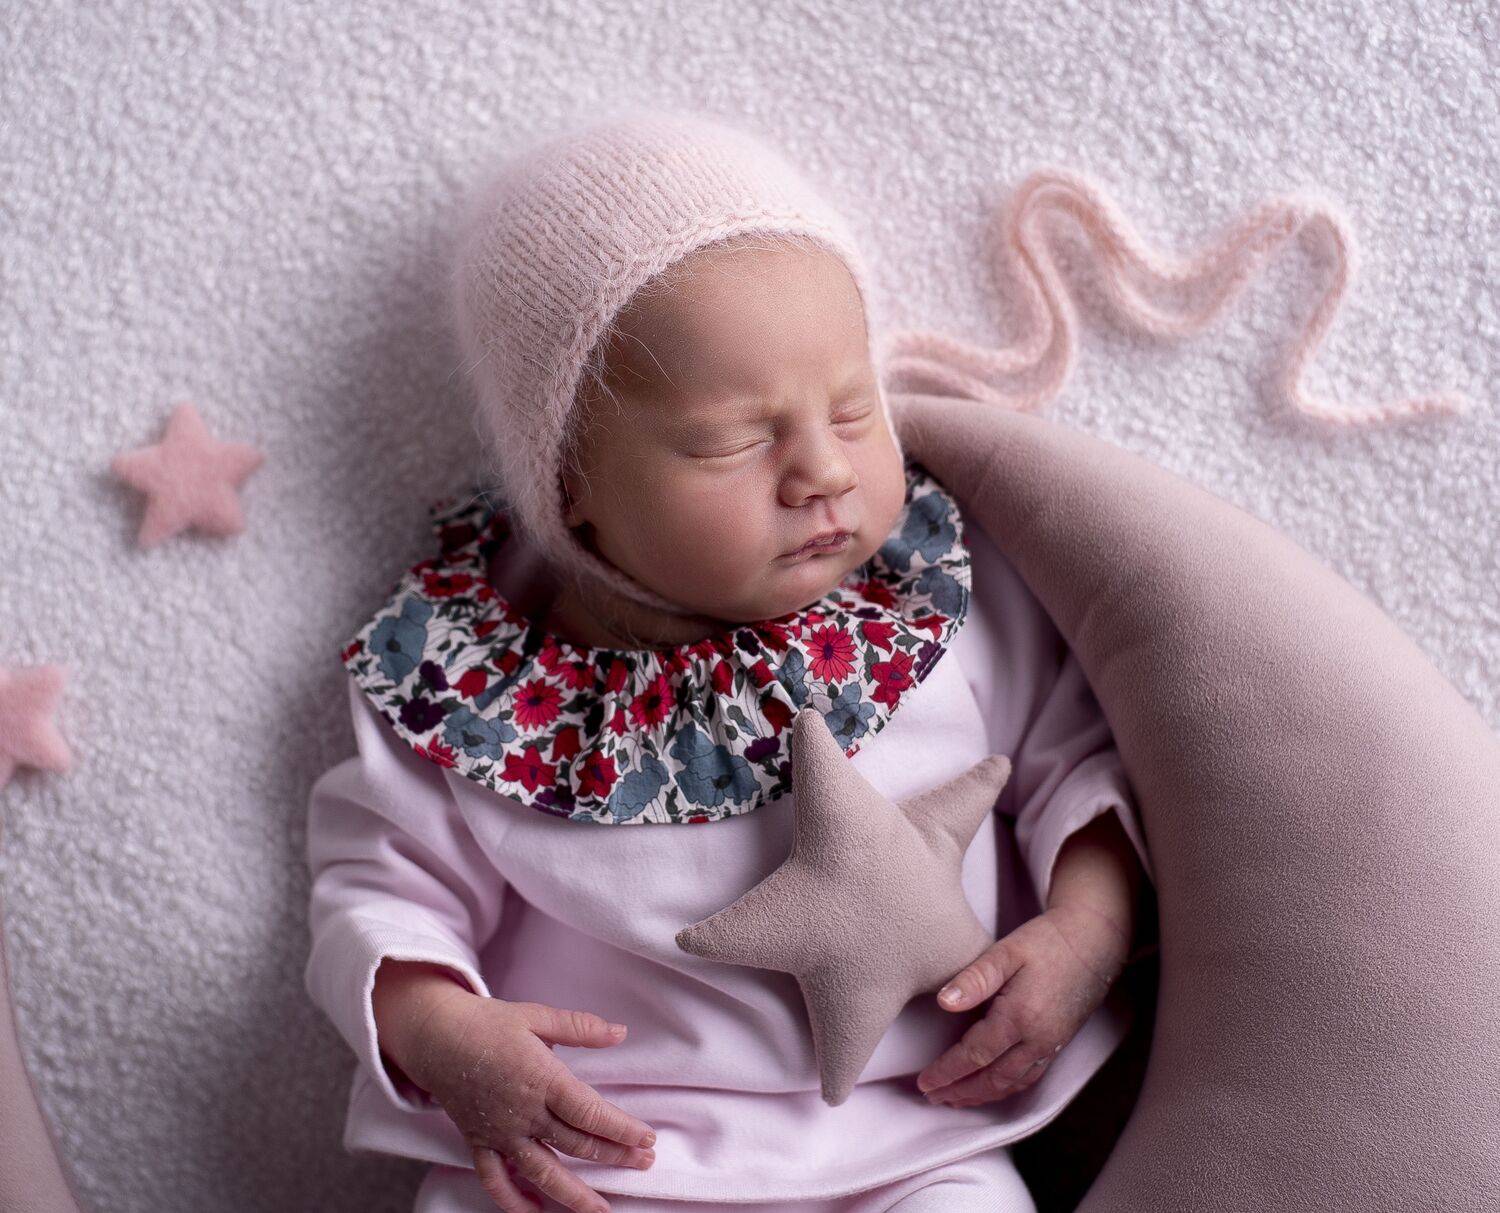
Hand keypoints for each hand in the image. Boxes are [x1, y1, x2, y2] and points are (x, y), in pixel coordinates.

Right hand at [400, 987, 656, 1212]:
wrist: (436, 1036)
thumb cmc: (488, 1024)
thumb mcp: (537, 1015)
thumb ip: (581, 1027)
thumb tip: (620, 1032)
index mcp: (542, 1078)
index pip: (590, 1112)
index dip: (621, 1129)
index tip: (647, 1140)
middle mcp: (523, 1112)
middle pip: (576, 1144)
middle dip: (614, 1156)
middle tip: (644, 1164)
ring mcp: (500, 1132)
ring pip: (541, 1172)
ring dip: (574, 1194)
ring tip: (602, 1210)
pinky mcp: (479, 1142)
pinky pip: (495, 1180)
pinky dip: (514, 1202)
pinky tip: (536, 1212)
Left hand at [914, 900, 1128, 1106]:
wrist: (1093, 942)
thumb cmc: (1046, 942)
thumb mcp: (1006, 951)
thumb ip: (974, 978)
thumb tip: (943, 1002)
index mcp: (1019, 1017)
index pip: (975, 1055)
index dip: (947, 1072)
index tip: (924, 1082)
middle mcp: (1037, 1040)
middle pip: (991, 1079)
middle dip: (958, 1091)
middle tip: (931, 1097)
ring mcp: (1050, 1046)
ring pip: (1010, 1084)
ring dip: (980, 1096)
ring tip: (953, 1099)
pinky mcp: (1057, 1044)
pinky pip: (1027, 1079)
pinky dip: (1003, 1090)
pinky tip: (989, 1088)